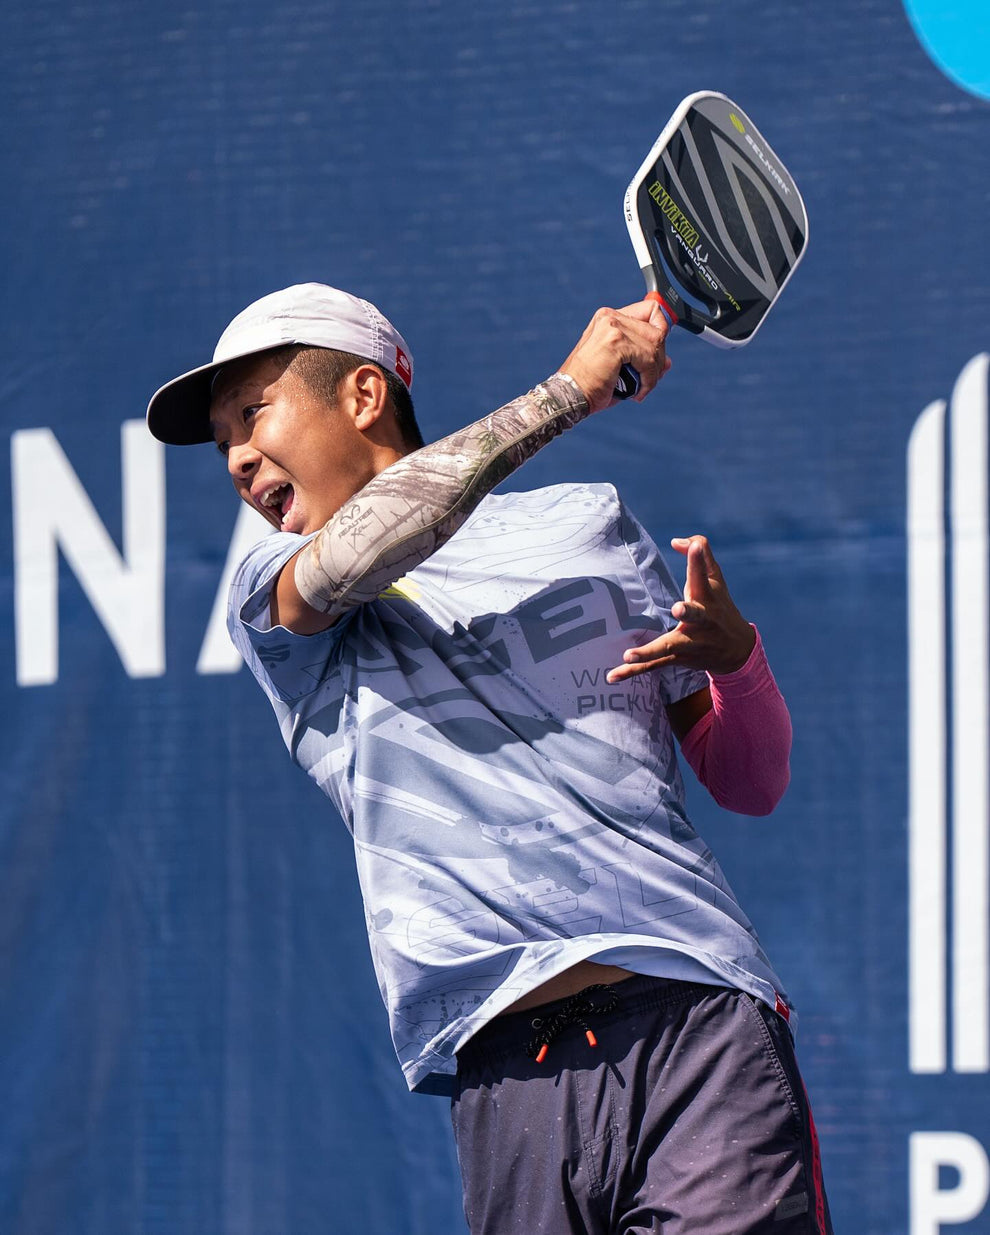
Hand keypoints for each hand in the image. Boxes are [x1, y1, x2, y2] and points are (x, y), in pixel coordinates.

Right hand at [559, 300, 671, 413]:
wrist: (569, 397)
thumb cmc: (590, 385)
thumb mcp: (620, 368)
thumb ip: (643, 359)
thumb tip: (667, 362)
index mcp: (609, 318)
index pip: (650, 310)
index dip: (661, 329)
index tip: (658, 354)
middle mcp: (610, 317)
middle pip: (657, 328)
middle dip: (659, 358)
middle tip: (648, 380)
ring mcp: (613, 327)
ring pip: (656, 344)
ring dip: (654, 372)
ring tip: (642, 389)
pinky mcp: (615, 342)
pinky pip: (648, 359)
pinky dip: (649, 379)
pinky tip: (638, 393)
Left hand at [606, 535, 755, 682]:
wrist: (738, 651)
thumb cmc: (720, 606)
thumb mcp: (716, 578)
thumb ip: (701, 552)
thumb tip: (676, 540)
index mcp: (708, 597)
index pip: (703, 574)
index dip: (699, 559)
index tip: (696, 547)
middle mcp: (702, 621)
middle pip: (695, 614)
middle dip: (688, 612)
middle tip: (678, 609)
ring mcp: (690, 642)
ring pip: (668, 647)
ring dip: (649, 652)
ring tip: (629, 654)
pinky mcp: (678, 658)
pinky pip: (653, 666)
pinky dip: (632, 672)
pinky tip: (611, 677)